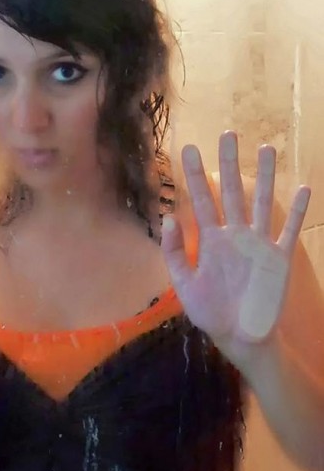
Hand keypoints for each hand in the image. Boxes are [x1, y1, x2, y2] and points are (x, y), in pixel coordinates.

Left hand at [161, 131, 310, 363]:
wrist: (239, 337)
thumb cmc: (210, 312)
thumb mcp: (184, 285)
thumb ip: (174, 252)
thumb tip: (167, 217)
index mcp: (210, 241)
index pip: (200, 200)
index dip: (194, 175)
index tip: (188, 148)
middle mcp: (235, 235)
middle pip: (231, 192)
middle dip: (229, 163)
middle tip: (228, 133)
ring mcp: (258, 244)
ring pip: (263, 203)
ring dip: (265, 177)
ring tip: (267, 148)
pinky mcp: (278, 258)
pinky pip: (289, 230)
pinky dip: (298, 210)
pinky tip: (303, 187)